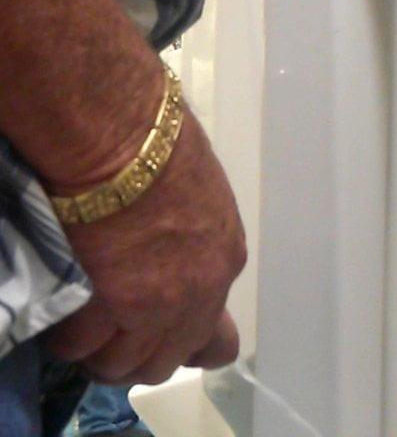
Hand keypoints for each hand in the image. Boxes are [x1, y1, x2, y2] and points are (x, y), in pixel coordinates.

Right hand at [48, 108, 246, 384]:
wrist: (123, 139)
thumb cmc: (163, 141)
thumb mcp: (202, 192)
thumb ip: (194, 236)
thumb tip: (171, 247)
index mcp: (223, 261)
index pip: (216, 341)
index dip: (183, 341)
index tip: (157, 330)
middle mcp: (192, 297)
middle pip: (162, 362)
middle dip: (135, 354)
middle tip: (111, 330)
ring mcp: (149, 307)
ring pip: (119, 366)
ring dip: (99, 351)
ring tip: (82, 325)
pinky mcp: (104, 307)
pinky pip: (78, 346)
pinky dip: (67, 335)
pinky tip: (62, 312)